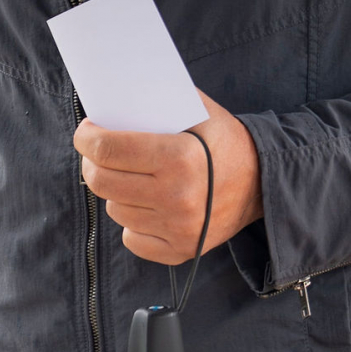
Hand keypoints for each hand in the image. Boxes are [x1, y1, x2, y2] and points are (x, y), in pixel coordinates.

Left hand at [73, 92, 262, 266]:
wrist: (264, 182)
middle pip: (102, 181)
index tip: (86, 134)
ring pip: (114, 209)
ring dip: (115, 192)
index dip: (86, 139)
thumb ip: (159, 101)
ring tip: (129, 178)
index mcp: (179, 157)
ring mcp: (178, 228)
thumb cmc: (224, 141)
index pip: (107, 150)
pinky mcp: (180, 250)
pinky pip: (131, 238)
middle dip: (91, 163)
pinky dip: (132, 222)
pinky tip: (146, 206)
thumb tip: (111, 101)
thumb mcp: (198, 109)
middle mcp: (177, 196)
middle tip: (97, 154)